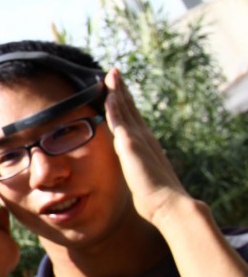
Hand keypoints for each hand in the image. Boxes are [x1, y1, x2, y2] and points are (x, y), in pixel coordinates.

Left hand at [104, 68, 189, 225]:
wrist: (169, 204)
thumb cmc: (156, 198)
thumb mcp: (144, 178)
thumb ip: (138, 170)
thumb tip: (136, 172)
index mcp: (146, 144)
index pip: (133, 118)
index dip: (125, 103)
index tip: (118, 89)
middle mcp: (144, 137)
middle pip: (130, 107)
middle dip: (121, 89)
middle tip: (114, 72)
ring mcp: (138, 139)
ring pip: (124, 109)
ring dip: (116, 91)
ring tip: (110, 75)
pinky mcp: (132, 145)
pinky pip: (119, 121)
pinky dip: (114, 107)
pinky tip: (108, 95)